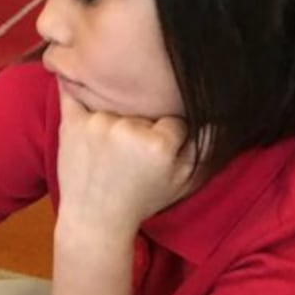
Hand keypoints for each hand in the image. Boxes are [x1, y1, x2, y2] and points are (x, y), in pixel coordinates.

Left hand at [55, 87, 196, 236]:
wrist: (95, 219)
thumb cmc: (141, 200)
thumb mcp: (184, 182)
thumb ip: (207, 149)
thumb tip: (223, 117)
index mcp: (159, 146)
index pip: (174, 120)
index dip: (169, 136)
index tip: (156, 156)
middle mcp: (128, 131)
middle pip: (145, 108)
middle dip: (142, 123)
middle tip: (130, 154)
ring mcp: (97, 124)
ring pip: (117, 99)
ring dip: (115, 112)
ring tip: (109, 143)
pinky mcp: (71, 123)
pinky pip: (71, 89)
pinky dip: (72, 80)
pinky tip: (78, 75)